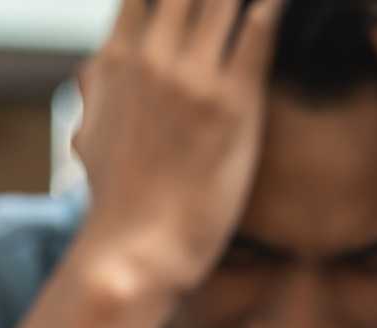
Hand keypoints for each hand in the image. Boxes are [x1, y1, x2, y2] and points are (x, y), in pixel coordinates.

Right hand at [73, 0, 283, 295]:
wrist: (136, 252)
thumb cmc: (117, 203)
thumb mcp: (88, 136)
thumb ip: (97, 91)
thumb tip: (92, 72)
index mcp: (116, 60)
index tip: (193, 3)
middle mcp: (152, 58)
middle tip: (229, 7)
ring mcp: (192, 78)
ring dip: (244, 0)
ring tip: (273, 3)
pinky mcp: (233, 104)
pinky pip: (260, 28)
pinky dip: (274, 9)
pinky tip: (288, 6)